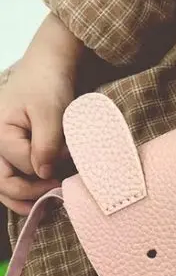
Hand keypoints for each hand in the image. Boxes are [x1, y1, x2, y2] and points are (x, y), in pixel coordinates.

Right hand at [0, 13, 81, 214]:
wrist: (47, 68)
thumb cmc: (47, 87)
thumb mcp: (50, 115)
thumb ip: (45, 145)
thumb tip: (43, 174)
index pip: (24, 167)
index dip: (48, 172)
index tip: (68, 169)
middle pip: (4, 183)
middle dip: (30, 194)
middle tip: (56, 196)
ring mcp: (1, 147)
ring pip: (5, 183)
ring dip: (24, 197)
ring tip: (44, 207)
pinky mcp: (11, 148)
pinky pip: (13, 174)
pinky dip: (25, 185)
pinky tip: (39, 192)